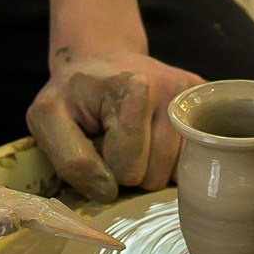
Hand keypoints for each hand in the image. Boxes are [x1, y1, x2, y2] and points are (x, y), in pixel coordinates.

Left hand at [30, 48, 200, 199]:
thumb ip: (70, 158)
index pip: (126, 166)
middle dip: (128, 170)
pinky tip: (155, 140)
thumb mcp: (47, 118)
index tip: (94, 140)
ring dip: (150, 168)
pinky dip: (172, 162)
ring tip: (134, 140)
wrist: (101, 61)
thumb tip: (109, 192)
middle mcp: (170, 87)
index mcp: (129, 86)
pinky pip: (195, 162)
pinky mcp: (206, 102)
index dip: (104, 166)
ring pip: (175, 175)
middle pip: (153, 176)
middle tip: (113, 141)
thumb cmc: (73, 94)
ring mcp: (192, 96)